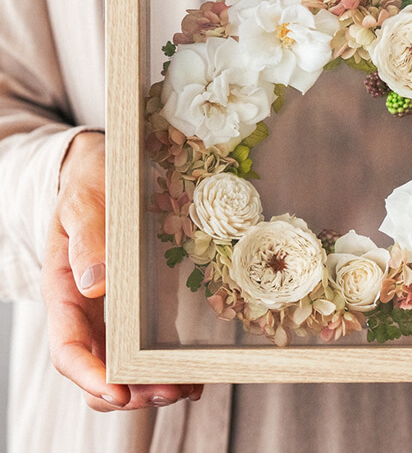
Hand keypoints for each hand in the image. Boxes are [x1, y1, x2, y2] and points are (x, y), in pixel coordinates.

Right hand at [40, 131, 201, 410]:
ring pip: (122, 367)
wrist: (104, 171)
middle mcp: (87, 311)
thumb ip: (87, 239)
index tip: (118, 390)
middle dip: (129, 393)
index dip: (90, 375)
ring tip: (187, 389)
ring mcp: (112, 313)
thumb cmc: (91, 185)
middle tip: (169, 392)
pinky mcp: (139, 309)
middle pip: (98, 369)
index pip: (68, 349)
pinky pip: (146, 348)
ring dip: (150, 387)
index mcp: (65, 291)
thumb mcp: (85, 203)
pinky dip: (166, 368)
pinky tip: (195, 376)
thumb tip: (93, 286)